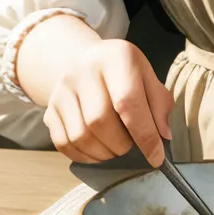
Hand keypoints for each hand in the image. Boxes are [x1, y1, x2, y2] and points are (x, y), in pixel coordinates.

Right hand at [43, 39, 173, 166]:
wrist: (87, 62)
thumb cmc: (124, 73)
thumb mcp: (148, 77)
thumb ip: (159, 104)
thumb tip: (163, 136)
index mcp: (116, 57)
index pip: (128, 102)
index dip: (144, 134)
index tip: (156, 157)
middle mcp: (84, 70)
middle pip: (100, 120)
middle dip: (121, 145)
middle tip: (131, 148)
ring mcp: (62, 89)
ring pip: (80, 135)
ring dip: (103, 153)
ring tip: (116, 150)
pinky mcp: (50, 108)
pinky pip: (64, 143)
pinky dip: (84, 156)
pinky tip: (98, 151)